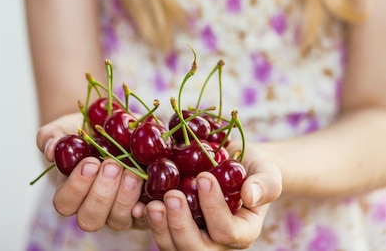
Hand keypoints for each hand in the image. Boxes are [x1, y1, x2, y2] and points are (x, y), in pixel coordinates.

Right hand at [36, 114, 146, 231]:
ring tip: (132, 172)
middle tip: (112, 166)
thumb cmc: (84, 130)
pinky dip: (147, 210)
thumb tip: (51, 150)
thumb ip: (51, 136)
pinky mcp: (140, 208)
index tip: (90, 162)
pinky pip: (144, 219)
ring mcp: (117, 211)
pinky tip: (150, 196)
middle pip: (91, 218)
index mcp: (70, 192)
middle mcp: (93, 207)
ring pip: (118, 219)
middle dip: (102, 193)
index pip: (65, 202)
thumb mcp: (64, 127)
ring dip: (125, 197)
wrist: (114, 125)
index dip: (77, 187)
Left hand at [134, 145, 281, 249]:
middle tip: (172, 195)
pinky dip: (149, 221)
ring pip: (175, 246)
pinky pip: (162, 233)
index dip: (214, 208)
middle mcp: (217, 242)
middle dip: (181, 225)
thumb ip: (265, 184)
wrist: (237, 165)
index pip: (226, 231)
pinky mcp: (177, 226)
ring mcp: (195, 237)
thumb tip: (250, 194)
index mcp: (242, 232)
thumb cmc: (254, 169)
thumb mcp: (267, 172)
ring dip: (161, 227)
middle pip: (196, 249)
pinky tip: (139, 205)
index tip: (205, 177)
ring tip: (153, 203)